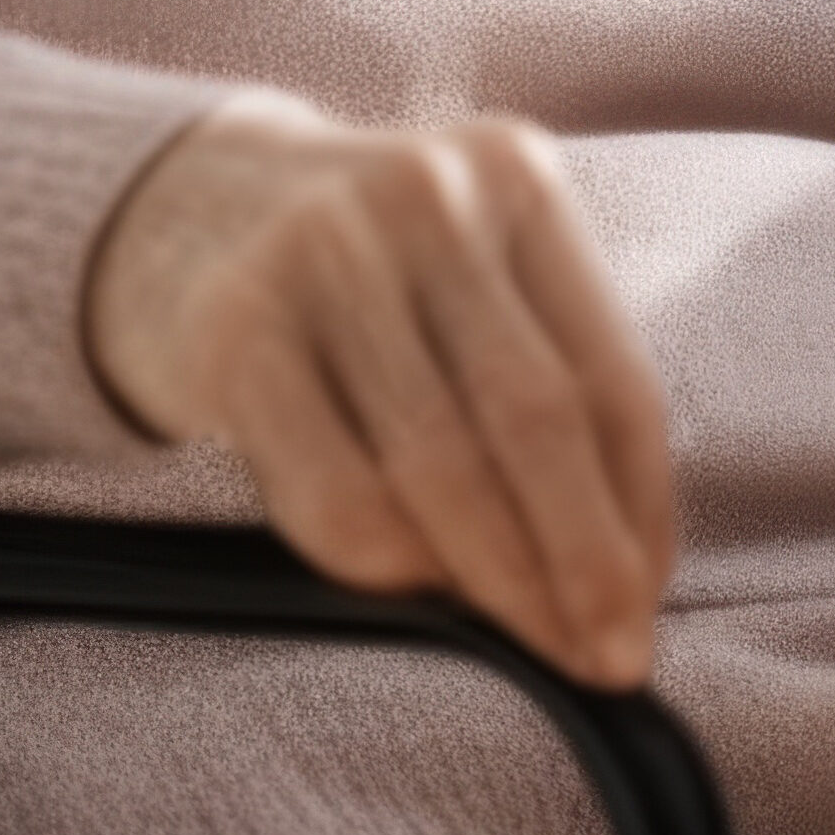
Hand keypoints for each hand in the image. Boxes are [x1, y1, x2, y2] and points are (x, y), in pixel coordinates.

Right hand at [83, 98, 674, 689]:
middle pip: (535, 418)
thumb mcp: (474, 275)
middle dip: (581, 560)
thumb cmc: (373, 276)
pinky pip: (335, 493)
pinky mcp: (234, 329)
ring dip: (492, 580)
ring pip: (437, 466)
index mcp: (515, 176)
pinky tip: (410, 585)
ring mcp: (320, 253)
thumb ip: (549, 382)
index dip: (641, 509)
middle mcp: (425, 197)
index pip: (610, 373)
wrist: (189, 214)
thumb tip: (626, 572)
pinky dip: (388, 568)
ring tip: (518, 638)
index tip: (644, 606)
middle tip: (605, 658)